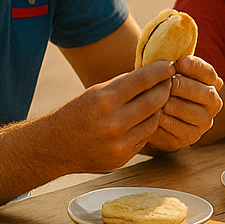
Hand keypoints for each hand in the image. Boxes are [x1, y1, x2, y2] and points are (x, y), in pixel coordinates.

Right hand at [56, 61, 174, 172]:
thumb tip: (156, 73)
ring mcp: (119, 143)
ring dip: (158, 109)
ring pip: (155, 119)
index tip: (169, 66)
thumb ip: (125, 84)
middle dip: (164, 88)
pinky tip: (143, 119)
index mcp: (105, 100)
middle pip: (155, 100)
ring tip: (156, 100)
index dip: (161, 71)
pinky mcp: (123, 157)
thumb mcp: (97, 91)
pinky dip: (147, 126)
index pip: (144, 80)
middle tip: (168, 82)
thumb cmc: (77, 112)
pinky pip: (146, 137)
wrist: (55, 147)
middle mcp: (113, 122)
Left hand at [145, 55, 223, 151]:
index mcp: (209, 83)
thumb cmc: (158, 88)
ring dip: (178, 106)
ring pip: (196, 114)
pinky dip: (169, 124)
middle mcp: (212, 103)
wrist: (147, 116)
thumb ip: (170, 65)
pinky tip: (157, 117)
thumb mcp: (164, 74)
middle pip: (207, 94)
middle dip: (187, 87)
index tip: (181, 62)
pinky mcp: (191, 138)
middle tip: (170, 84)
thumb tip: (169, 53)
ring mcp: (204, 122)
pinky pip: (182, 132)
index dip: (196, 67)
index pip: (208, 73)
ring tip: (161, 102)